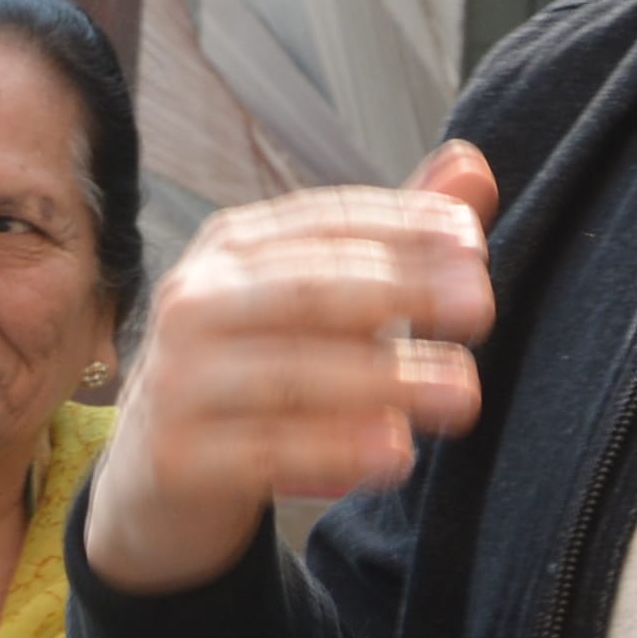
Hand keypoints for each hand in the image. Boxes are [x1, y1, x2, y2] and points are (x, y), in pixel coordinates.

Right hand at [83, 144, 497, 596]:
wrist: (157, 472)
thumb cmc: (254, 371)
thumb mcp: (316, 300)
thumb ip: (392, 242)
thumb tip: (471, 165)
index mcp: (232, 249)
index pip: (325, 222)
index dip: (402, 225)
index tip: (473, 243)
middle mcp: (194, 303)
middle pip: (307, 289)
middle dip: (401, 293)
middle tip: (480, 309)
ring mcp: (178, 380)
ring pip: (291, 373)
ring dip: (386, 381)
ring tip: (462, 394)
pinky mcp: (177, 457)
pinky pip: (267, 451)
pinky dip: (336, 451)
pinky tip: (397, 452)